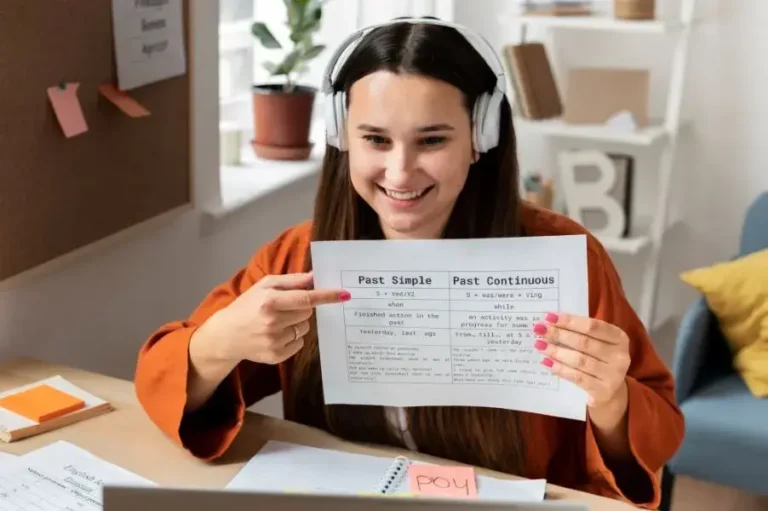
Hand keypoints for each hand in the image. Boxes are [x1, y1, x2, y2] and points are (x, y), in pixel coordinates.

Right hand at [208, 272, 349, 364]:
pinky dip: (293, 338)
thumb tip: (315, 277)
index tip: (345, 294)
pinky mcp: (276, 356)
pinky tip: (276, 334)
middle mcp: (273, 322)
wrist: (225, 335)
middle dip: (302, 308)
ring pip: (305, 328)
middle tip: (285, 307)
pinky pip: (299, 343)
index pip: (306, 298)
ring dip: (297, 323)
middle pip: (307, 313)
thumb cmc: (247, 305)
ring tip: (278, 322)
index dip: (327, 296)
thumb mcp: (264, 286)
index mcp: (270, 301)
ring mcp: (274, 341)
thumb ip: (291, 281)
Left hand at [533, 312, 629, 409]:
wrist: (611, 392)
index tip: (549, 316)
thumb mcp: (598, 344)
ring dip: (556, 352)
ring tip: (539, 345)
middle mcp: (620, 356)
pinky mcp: (603, 391)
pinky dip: (560, 369)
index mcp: (620, 338)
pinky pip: (577, 377)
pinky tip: (547, 362)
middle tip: (539, 330)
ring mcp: (614, 375)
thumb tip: (550, 323)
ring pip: (579, 360)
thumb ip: (581, 333)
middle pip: (584, 343)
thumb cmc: (599, 360)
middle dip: (559, 334)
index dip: (569, 321)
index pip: (593, 326)